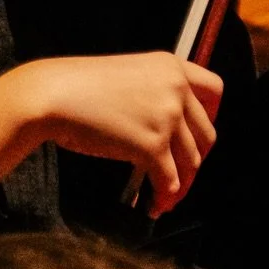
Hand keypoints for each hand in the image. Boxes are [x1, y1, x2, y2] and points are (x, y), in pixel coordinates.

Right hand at [0, 52, 220, 216]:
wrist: (53, 95)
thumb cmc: (78, 87)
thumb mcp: (128, 76)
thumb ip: (154, 93)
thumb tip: (169, 131)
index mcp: (170, 65)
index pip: (215, 89)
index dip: (211, 117)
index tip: (198, 135)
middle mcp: (175, 88)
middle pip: (207, 134)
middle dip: (195, 160)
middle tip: (181, 175)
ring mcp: (166, 116)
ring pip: (192, 162)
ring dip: (181, 186)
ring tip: (165, 198)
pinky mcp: (152, 145)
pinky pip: (170, 181)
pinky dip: (164, 198)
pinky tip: (152, 203)